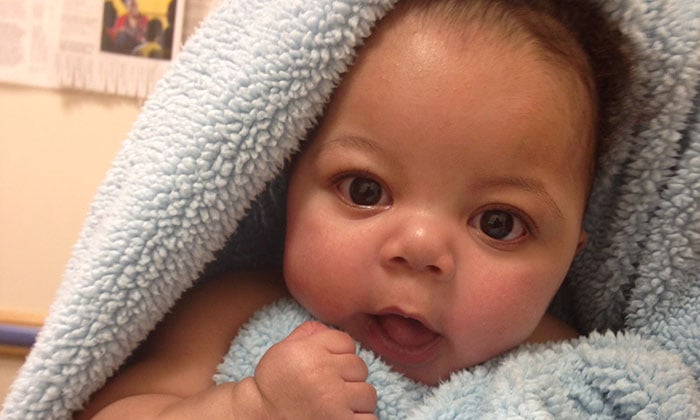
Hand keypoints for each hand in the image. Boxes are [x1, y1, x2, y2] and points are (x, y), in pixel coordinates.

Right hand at [253, 321, 376, 418]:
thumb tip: (329, 327)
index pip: (346, 342)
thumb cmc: (273, 387)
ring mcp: (335, 402)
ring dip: (356, 401)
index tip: (326, 368)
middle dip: (348, 378)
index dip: (338, 355)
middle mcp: (323, 373)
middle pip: (360, 366)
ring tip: (335, 406)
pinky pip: (370, 418)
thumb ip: (308, 335)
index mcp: (309, 351)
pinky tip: (343, 418)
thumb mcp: (283, 351)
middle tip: (329, 389)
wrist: (259, 419)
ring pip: (368, 393)